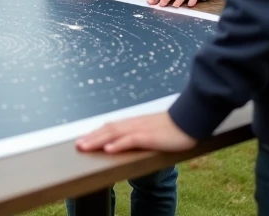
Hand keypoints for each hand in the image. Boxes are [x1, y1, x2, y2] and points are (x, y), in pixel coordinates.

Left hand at [77, 112, 196, 154]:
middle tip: (77, 145)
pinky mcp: (149, 136)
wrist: (191, 118)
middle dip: (91, 137)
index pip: (111, 127)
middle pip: (108, 130)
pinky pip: (130, 140)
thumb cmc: (175, 127)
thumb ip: (143, 134)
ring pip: (114, 134)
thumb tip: (134, 140)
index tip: (84, 139)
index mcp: (135, 123)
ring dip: (98, 140)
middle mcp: (135, 124)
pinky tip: (108, 149)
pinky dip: (118, 144)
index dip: (96, 133)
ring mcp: (141, 129)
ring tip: (84, 146)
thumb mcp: (155, 130)